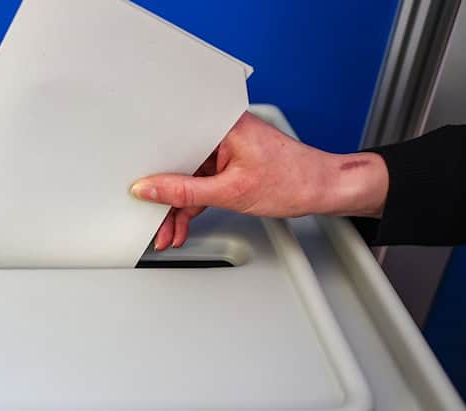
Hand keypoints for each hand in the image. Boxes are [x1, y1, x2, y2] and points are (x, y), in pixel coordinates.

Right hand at [131, 111, 388, 249]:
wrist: (325, 189)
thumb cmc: (294, 180)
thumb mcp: (230, 192)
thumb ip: (185, 192)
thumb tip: (150, 190)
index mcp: (220, 123)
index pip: (173, 142)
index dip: (152, 169)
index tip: (139, 193)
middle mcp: (221, 129)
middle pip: (178, 162)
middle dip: (165, 198)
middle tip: (155, 222)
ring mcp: (226, 146)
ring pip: (188, 176)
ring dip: (178, 206)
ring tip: (168, 231)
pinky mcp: (230, 160)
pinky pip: (202, 181)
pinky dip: (194, 202)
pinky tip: (184, 223)